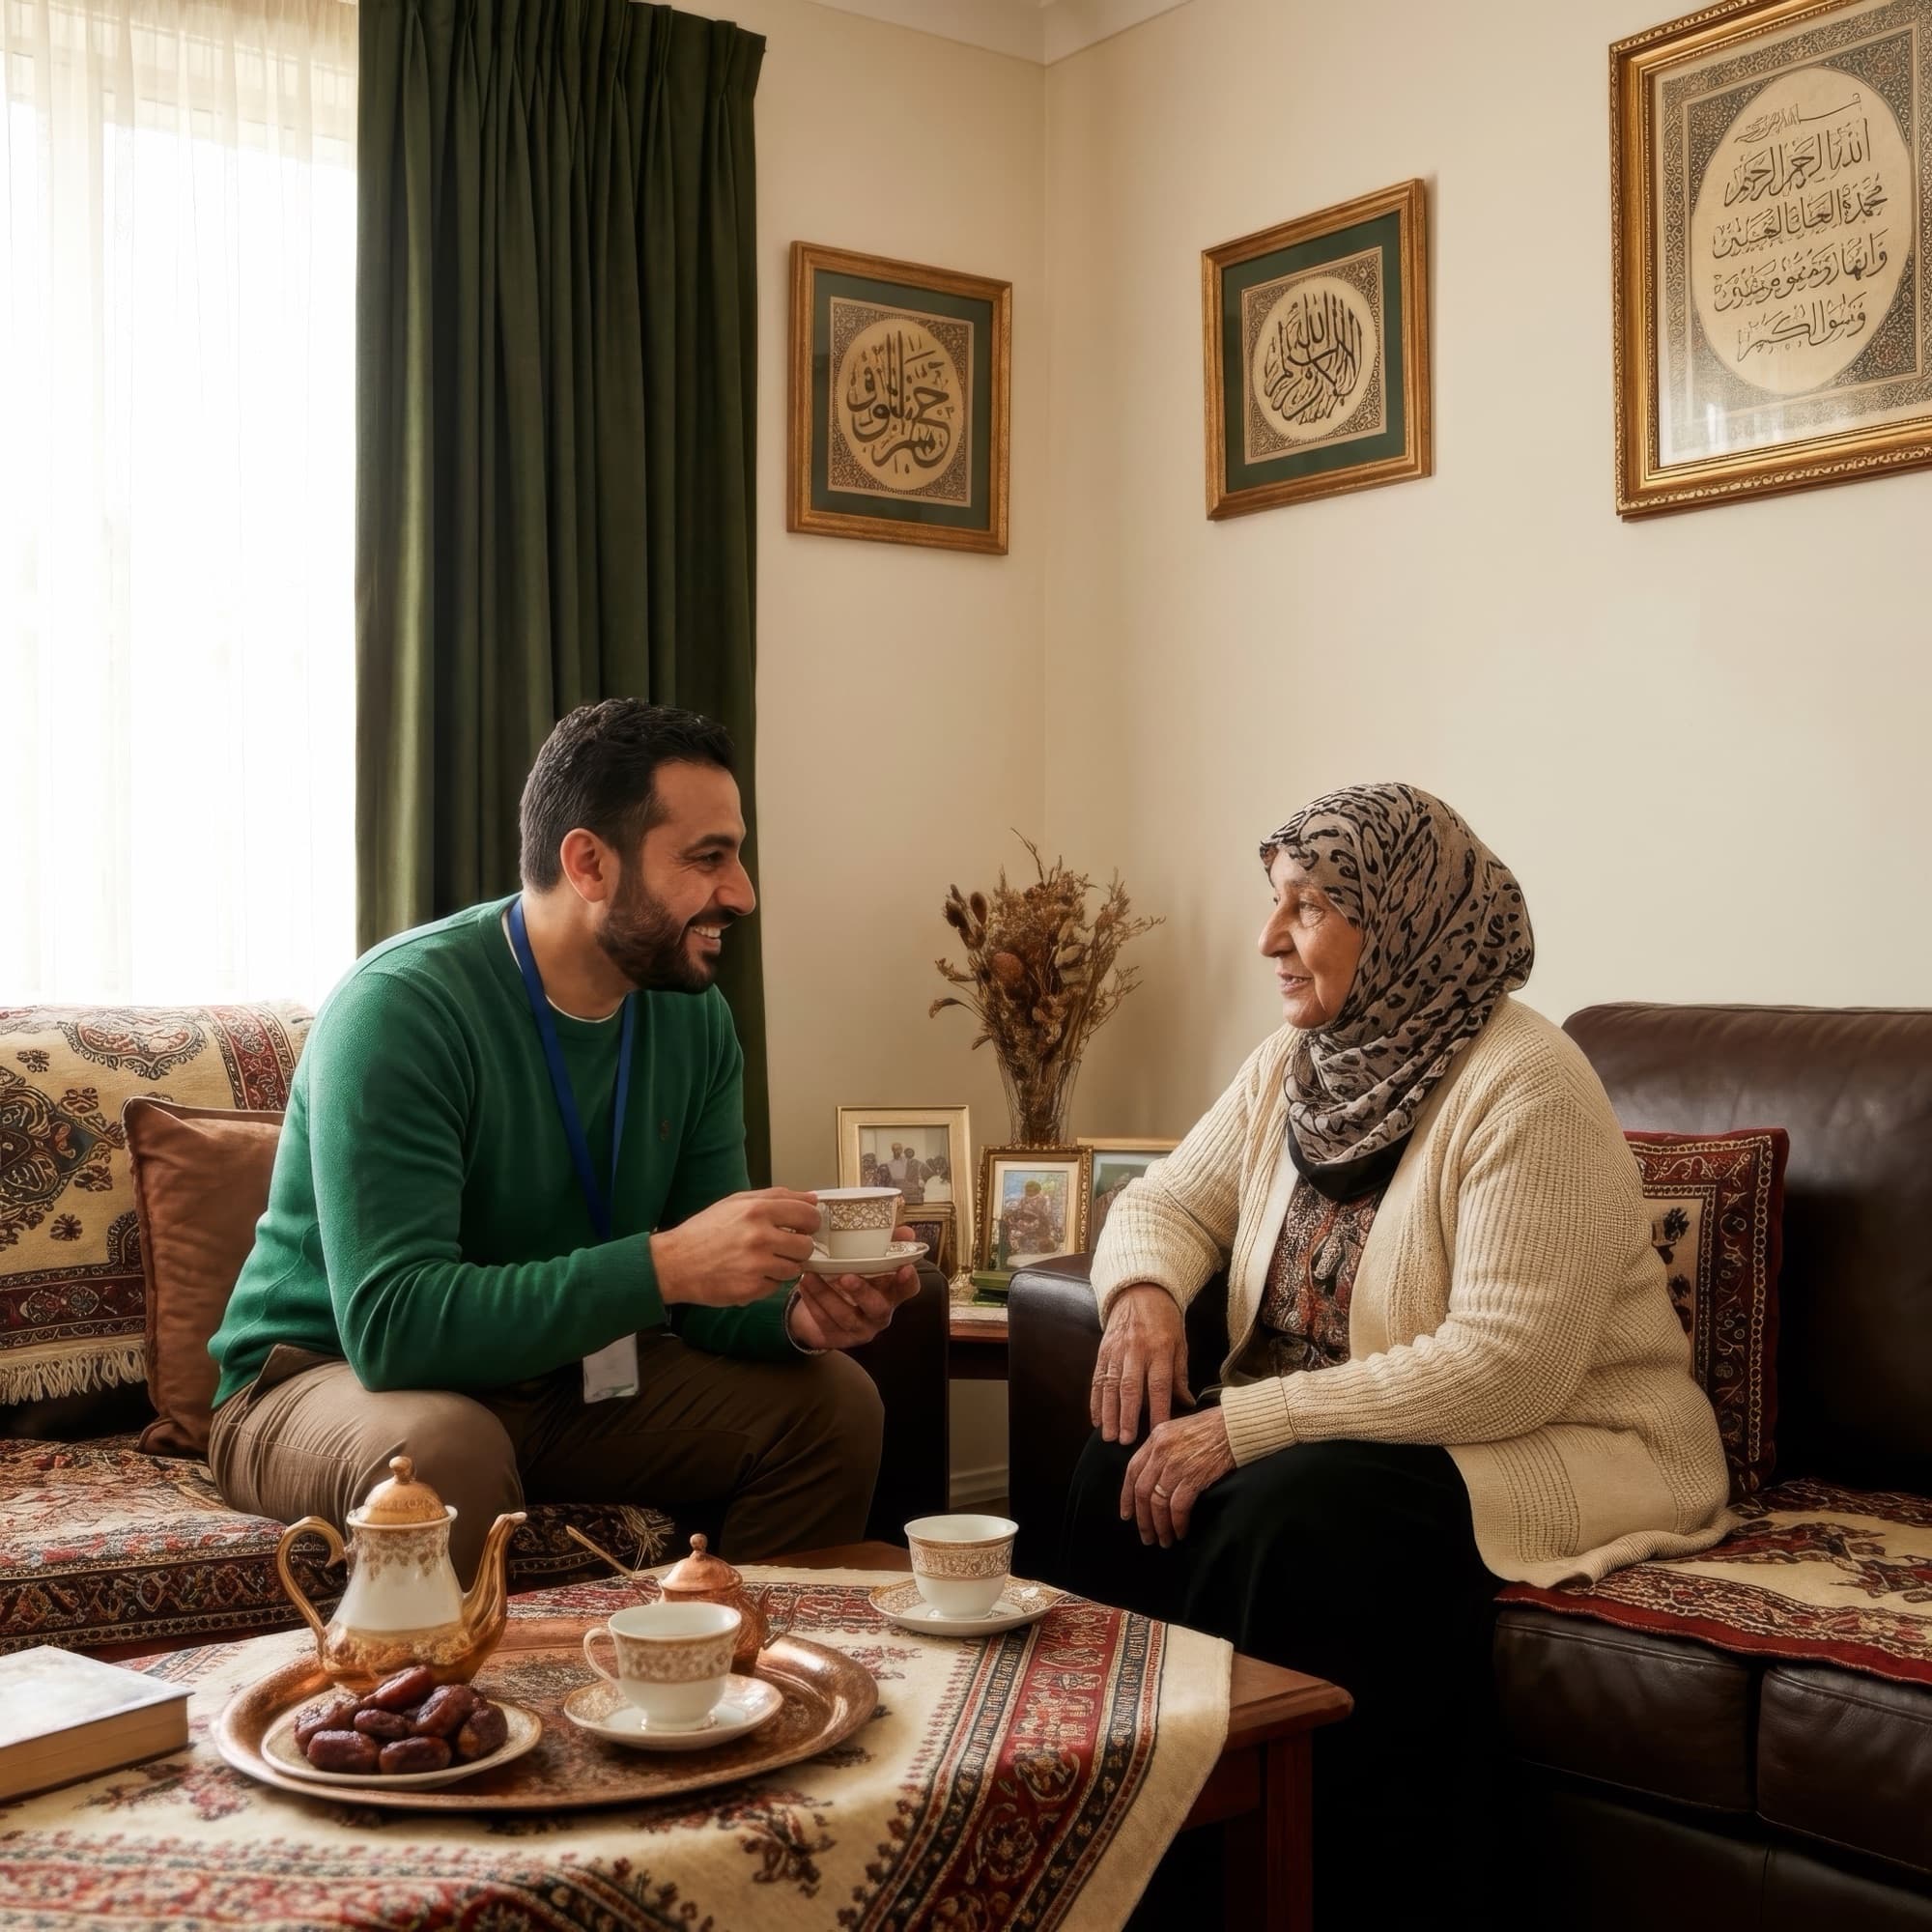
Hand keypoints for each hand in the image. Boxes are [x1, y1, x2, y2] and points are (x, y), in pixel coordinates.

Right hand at [651, 1188, 820, 1307]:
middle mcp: (759, 1236)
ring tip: (760, 1261)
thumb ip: (777, 1197)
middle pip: (806, 1246)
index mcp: (757, 1210)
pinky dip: (767, 1282)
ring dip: (783, 1266)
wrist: (674, 1263)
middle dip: (797, 1247)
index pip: (807, 1214)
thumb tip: (811, 1198)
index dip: (811, 1222)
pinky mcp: (751, 1289)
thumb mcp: (736, 1202)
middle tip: (782, 1246)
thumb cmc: (704, 1232)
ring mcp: (756, 1265)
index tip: (806, 1226)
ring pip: (794, 1269)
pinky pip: (776, 1286)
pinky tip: (748, 1274)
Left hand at [785, 1225, 922, 1349]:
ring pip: (846, 1316)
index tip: (904, 1267)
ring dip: (826, 1295)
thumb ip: (885, 1245)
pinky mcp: (838, 1338)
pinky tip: (804, 1285)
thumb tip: (906, 1233)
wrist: (823, 1306)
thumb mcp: (866, 1260)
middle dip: (862, 1292)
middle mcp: (879, 1313)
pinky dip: (813, 1303)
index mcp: (891, 1293)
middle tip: (846, 1277)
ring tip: (810, 1276)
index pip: (908, 1289)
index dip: (908, 1280)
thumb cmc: (851, 1276)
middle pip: (877, 1307)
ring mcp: (860, 1329)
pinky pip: (825, 1322)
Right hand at [1091, 1283, 1190, 1444]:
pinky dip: (1095, 1400)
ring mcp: (1116, 1350)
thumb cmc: (1164, 1319)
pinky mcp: (1103, 1350)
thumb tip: (1186, 1403)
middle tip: (1125, 1440)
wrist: (1140, 1290)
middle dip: (1127, 1416)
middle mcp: (1136, 1350)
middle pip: (1130, 1387)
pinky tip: (1096, 1418)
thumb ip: (1179, 1374)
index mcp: (1159, 1349)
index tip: (1157, 1432)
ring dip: (1108, 1412)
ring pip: (1110, 1385)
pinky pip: (1097, 1377)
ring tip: (1108, 1435)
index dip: (1158, 1410)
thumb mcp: (1179, 1343)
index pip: (1159, 1384)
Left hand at [1122, 1408, 1234, 1546]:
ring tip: (1164, 1540)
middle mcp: (1161, 1450)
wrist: (1236, 1426)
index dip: (1127, 1496)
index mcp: (1156, 1437)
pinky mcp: (1194, 1475)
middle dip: (1142, 1519)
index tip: (1127, 1515)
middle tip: (1147, 1537)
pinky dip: (1178, 1523)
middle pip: (1142, 1491)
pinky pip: (1178, 1506)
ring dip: (1160, 1526)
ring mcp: (1177, 1463)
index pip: (1132, 1471)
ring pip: (1158, 1502)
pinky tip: (1181, 1532)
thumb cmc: (1211, 1428)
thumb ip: (1162, 1448)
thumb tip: (1151, 1477)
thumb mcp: (1178, 1429)